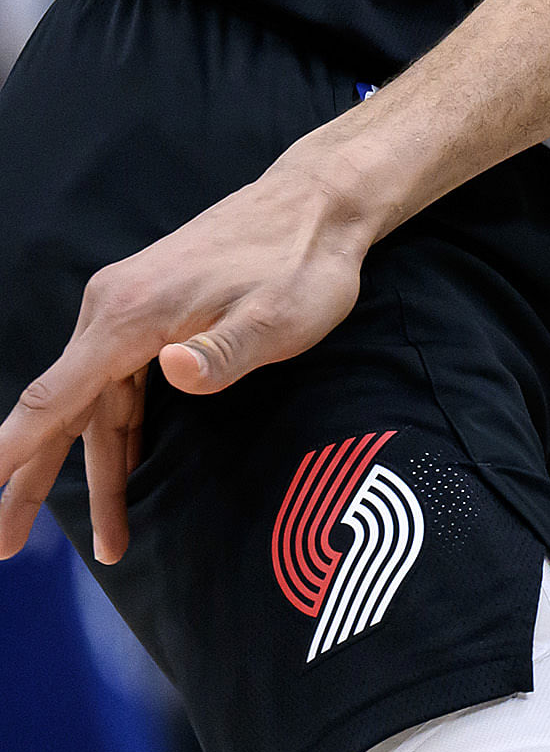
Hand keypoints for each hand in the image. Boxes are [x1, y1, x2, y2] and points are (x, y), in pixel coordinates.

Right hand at [0, 162, 374, 564]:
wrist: (317, 203)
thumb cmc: (302, 262)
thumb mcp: (280, 315)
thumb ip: (225, 351)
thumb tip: (170, 371)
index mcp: (128, 318)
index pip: (53, 398)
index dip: (12, 451)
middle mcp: (113, 314)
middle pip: (61, 413)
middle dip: (30, 482)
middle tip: (4, 548)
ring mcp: (129, 314)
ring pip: (97, 408)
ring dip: (97, 472)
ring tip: (108, 543)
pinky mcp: (152, 316)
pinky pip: (120, 389)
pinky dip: (120, 435)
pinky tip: (125, 472)